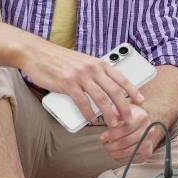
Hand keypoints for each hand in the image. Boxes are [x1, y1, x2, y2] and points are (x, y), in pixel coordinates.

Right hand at [25, 41, 144, 129]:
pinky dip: (88, 114)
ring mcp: (80, 76)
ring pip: (101, 98)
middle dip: (124, 107)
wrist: (37, 53)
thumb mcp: (81, 62)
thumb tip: (104, 90)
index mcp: (97, 63)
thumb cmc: (58, 59)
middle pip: (114, 91)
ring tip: (113, 124)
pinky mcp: (67, 83)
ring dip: (109, 114)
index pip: (120, 78)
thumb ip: (93, 74)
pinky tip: (91, 120)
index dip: (133, 90)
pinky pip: (82, 102)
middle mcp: (92, 68)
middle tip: (129, 118)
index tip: (140, 100)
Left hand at [99, 104, 160, 163]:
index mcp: (142, 117)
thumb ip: (116, 109)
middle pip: (126, 141)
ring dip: (114, 152)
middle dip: (111, 145)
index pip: (126, 128)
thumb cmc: (131, 116)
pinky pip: (131, 158)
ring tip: (108, 148)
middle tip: (104, 144)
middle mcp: (148, 130)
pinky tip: (115, 153)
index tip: (102, 137)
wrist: (145, 123)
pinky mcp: (147, 152)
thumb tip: (112, 112)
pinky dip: (121, 158)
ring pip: (128, 152)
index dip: (112, 134)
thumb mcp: (123, 108)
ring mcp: (148, 142)